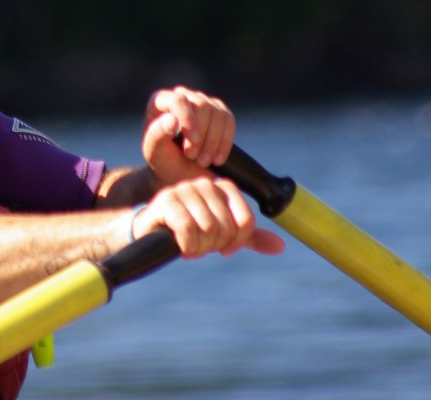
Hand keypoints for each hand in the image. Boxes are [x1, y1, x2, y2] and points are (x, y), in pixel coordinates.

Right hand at [131, 177, 284, 258]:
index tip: (223, 248)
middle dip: (213, 246)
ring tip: (188, 245)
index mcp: (221, 187)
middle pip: (226, 227)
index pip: (246, 220)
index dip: (236, 241)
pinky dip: (186, 246)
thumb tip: (280, 246)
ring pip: (208, 229)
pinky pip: (187, 229)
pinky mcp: (166, 200)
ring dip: (198, 248)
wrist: (150, 232)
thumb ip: (247, 238)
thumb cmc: (187, 231)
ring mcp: (184, 189)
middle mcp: (203, 183)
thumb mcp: (220, 234)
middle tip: (199, 246)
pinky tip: (180, 246)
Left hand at [142, 86, 234, 184]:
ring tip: (202, 161)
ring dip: (213, 142)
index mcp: (160, 101)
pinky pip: (229, 121)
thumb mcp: (154, 153)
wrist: (181, 174)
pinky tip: (217, 159)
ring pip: (217, 113)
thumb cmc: (164, 162)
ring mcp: (202, 101)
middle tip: (192, 157)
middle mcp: (182, 96)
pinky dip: (225, 142)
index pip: (178, 100)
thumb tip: (171, 119)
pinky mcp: (219, 112)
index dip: (187, 119)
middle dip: (201, 135)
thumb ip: (157, 136)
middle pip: (201, 105)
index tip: (192, 141)